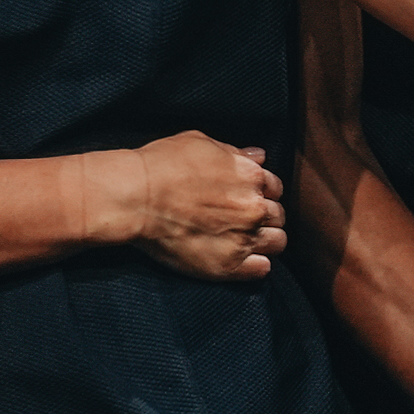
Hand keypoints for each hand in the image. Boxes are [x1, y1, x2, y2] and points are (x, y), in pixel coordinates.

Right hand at [109, 132, 285, 279]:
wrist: (135, 198)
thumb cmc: (162, 165)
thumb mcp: (202, 144)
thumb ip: (236, 153)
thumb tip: (260, 157)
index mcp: (251, 177)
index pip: (275, 188)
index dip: (262, 193)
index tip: (247, 198)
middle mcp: (253, 208)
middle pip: (278, 216)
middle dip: (264, 217)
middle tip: (242, 220)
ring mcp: (243, 238)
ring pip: (277, 243)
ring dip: (265, 241)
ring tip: (243, 240)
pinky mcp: (227, 265)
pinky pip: (262, 269)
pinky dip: (256, 265)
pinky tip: (242, 259)